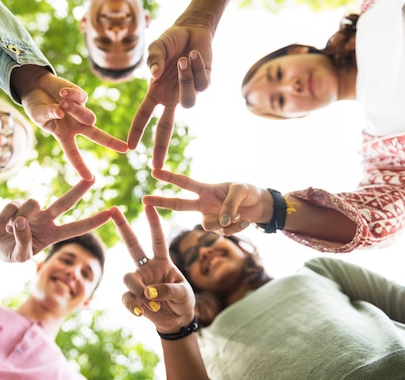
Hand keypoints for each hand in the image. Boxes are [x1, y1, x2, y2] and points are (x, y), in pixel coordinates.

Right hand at [0, 178, 110, 261]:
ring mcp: (30, 210)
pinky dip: (0, 224)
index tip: (109, 214)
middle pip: (65, 203)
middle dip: (79, 190)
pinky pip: (9, 210)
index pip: (75, 228)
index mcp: (53, 234)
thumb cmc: (12, 250)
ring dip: (19, 220)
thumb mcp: (20, 256)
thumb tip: (20, 221)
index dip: (92, 222)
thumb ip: (24, 242)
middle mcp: (45, 218)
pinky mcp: (13, 204)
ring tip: (8, 232)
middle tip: (93, 178)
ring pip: (32, 204)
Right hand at [12, 66, 127, 179]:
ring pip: (88, 116)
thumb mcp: (38, 114)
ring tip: (62, 103)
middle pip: (96, 135)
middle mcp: (75, 125)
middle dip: (111, 142)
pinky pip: (82, 98)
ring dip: (76, 111)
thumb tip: (62, 111)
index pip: (73, 154)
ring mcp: (80, 111)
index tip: (90, 179)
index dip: (81, 166)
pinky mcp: (81, 96)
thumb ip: (48, 114)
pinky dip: (71, 95)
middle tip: (125, 149)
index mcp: (64, 135)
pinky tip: (62, 93)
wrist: (36, 87)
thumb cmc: (36, 106)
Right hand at [111, 205, 194, 332]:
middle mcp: (147, 267)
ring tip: (151, 303)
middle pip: (132, 245)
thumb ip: (168, 290)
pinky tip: (142, 313)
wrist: (177, 320)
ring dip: (138, 289)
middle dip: (123, 226)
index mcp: (163, 261)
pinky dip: (133, 305)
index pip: (157, 239)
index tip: (148, 206)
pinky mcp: (133, 297)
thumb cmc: (183, 301)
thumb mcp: (183, 294)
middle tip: (113, 209)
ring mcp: (139, 281)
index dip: (153, 223)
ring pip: (128, 277)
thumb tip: (148, 292)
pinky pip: (126, 297)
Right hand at [128, 22, 211, 168]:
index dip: (136, 131)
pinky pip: (201, 84)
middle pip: (165, 128)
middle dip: (160, 147)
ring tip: (184, 59)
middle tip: (157, 167)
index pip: (143, 116)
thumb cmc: (170, 40)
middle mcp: (171, 97)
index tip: (130, 148)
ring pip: (189, 102)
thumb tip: (156, 75)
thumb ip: (153, 61)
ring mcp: (188, 92)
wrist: (192, 29)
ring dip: (186, 80)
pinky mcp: (205, 84)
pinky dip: (197, 67)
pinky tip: (194, 55)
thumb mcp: (156, 48)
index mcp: (155, 92)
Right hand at [143, 169, 270, 235]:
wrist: (260, 207)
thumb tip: (220, 222)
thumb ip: (228, 205)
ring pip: (208, 226)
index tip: (154, 171)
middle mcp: (203, 204)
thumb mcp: (240, 191)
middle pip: (178, 205)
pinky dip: (236, 227)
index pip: (184, 183)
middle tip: (144, 199)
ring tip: (240, 214)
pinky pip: (223, 232)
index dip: (169, 177)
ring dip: (226, 221)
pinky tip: (244, 220)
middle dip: (161, 201)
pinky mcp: (220, 229)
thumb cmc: (249, 192)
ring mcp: (210, 218)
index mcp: (206, 190)